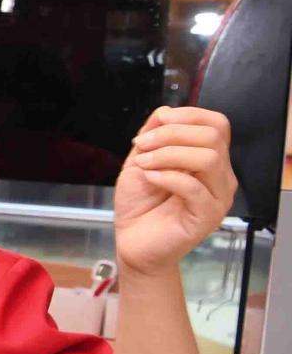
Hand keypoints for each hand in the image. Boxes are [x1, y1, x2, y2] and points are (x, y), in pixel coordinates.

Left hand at [113, 107, 236, 274]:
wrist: (133, 242)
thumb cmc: (139, 204)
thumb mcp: (140, 160)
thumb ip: (153, 134)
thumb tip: (165, 111)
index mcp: (208, 159)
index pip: (217, 124)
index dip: (187, 115)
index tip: (156, 124)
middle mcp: (220, 176)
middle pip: (213, 136)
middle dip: (172, 133)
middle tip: (142, 146)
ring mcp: (217, 196)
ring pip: (209, 157)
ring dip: (169, 153)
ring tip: (143, 164)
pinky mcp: (208, 216)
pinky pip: (194, 187)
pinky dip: (167, 176)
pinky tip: (150, 178)